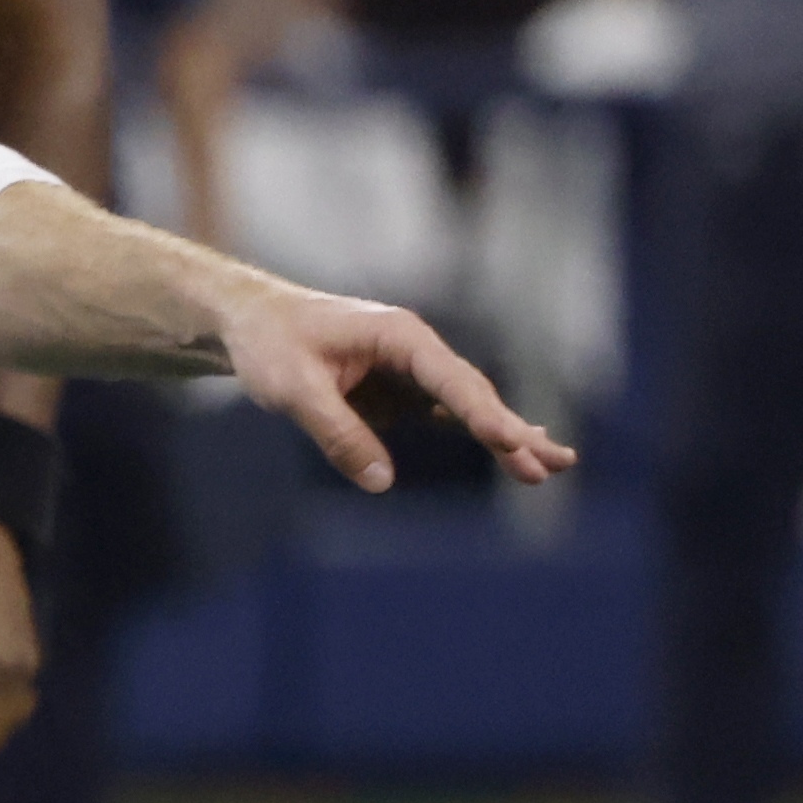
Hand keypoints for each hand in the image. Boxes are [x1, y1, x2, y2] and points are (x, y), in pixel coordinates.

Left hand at [212, 279, 566, 492]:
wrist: (248, 321)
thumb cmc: (270, 344)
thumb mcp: (294, 389)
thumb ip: (337, 433)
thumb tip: (381, 481)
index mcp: (398, 335)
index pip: (450, 379)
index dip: (483, 413)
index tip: (511, 441)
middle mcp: (413, 349)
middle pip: (471, 394)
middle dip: (512, 431)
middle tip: (554, 464)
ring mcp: (409, 370)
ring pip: (466, 407)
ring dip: (506, 436)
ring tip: (550, 467)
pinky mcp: (397, 390)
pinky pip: (445, 414)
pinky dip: (477, 432)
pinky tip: (513, 451)